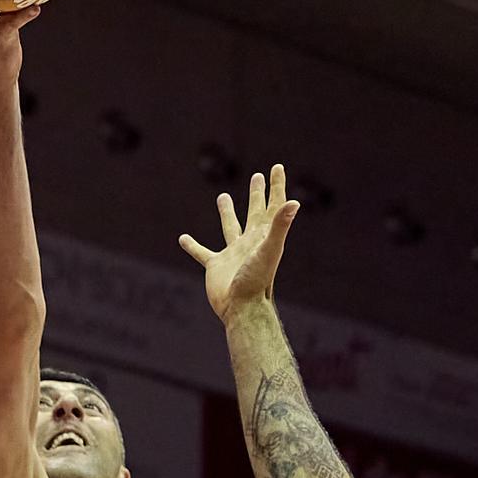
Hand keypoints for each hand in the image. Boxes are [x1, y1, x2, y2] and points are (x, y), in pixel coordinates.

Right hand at [179, 165, 299, 323]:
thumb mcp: (269, 250)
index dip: (276, 187)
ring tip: (222, 197)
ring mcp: (233, 254)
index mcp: (264, 236)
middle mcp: (250, 243)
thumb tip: (295, 202)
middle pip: (255, 213)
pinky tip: (183, 239)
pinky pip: (202, 253)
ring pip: (230, 227)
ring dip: (227, 212)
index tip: (277, 167)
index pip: (273, 207)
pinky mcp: (216, 266)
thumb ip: (279, 225)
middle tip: (257, 176)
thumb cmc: (257, 282)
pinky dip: (193, 246)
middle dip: (257, 195)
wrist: (241, 309)